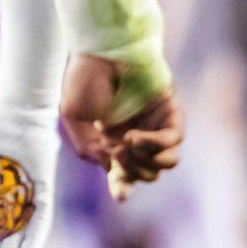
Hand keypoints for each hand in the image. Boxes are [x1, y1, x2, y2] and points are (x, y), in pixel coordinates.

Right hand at [61, 52, 183, 200]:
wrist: (103, 50)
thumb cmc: (85, 78)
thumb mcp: (74, 117)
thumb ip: (87, 148)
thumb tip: (111, 168)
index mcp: (115, 139)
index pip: (125, 173)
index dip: (123, 188)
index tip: (121, 197)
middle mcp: (138, 136)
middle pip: (146, 174)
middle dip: (130, 172)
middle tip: (115, 153)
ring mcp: (156, 125)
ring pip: (165, 165)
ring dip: (144, 163)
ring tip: (126, 145)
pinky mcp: (172, 113)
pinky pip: (172, 143)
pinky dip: (153, 146)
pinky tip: (134, 137)